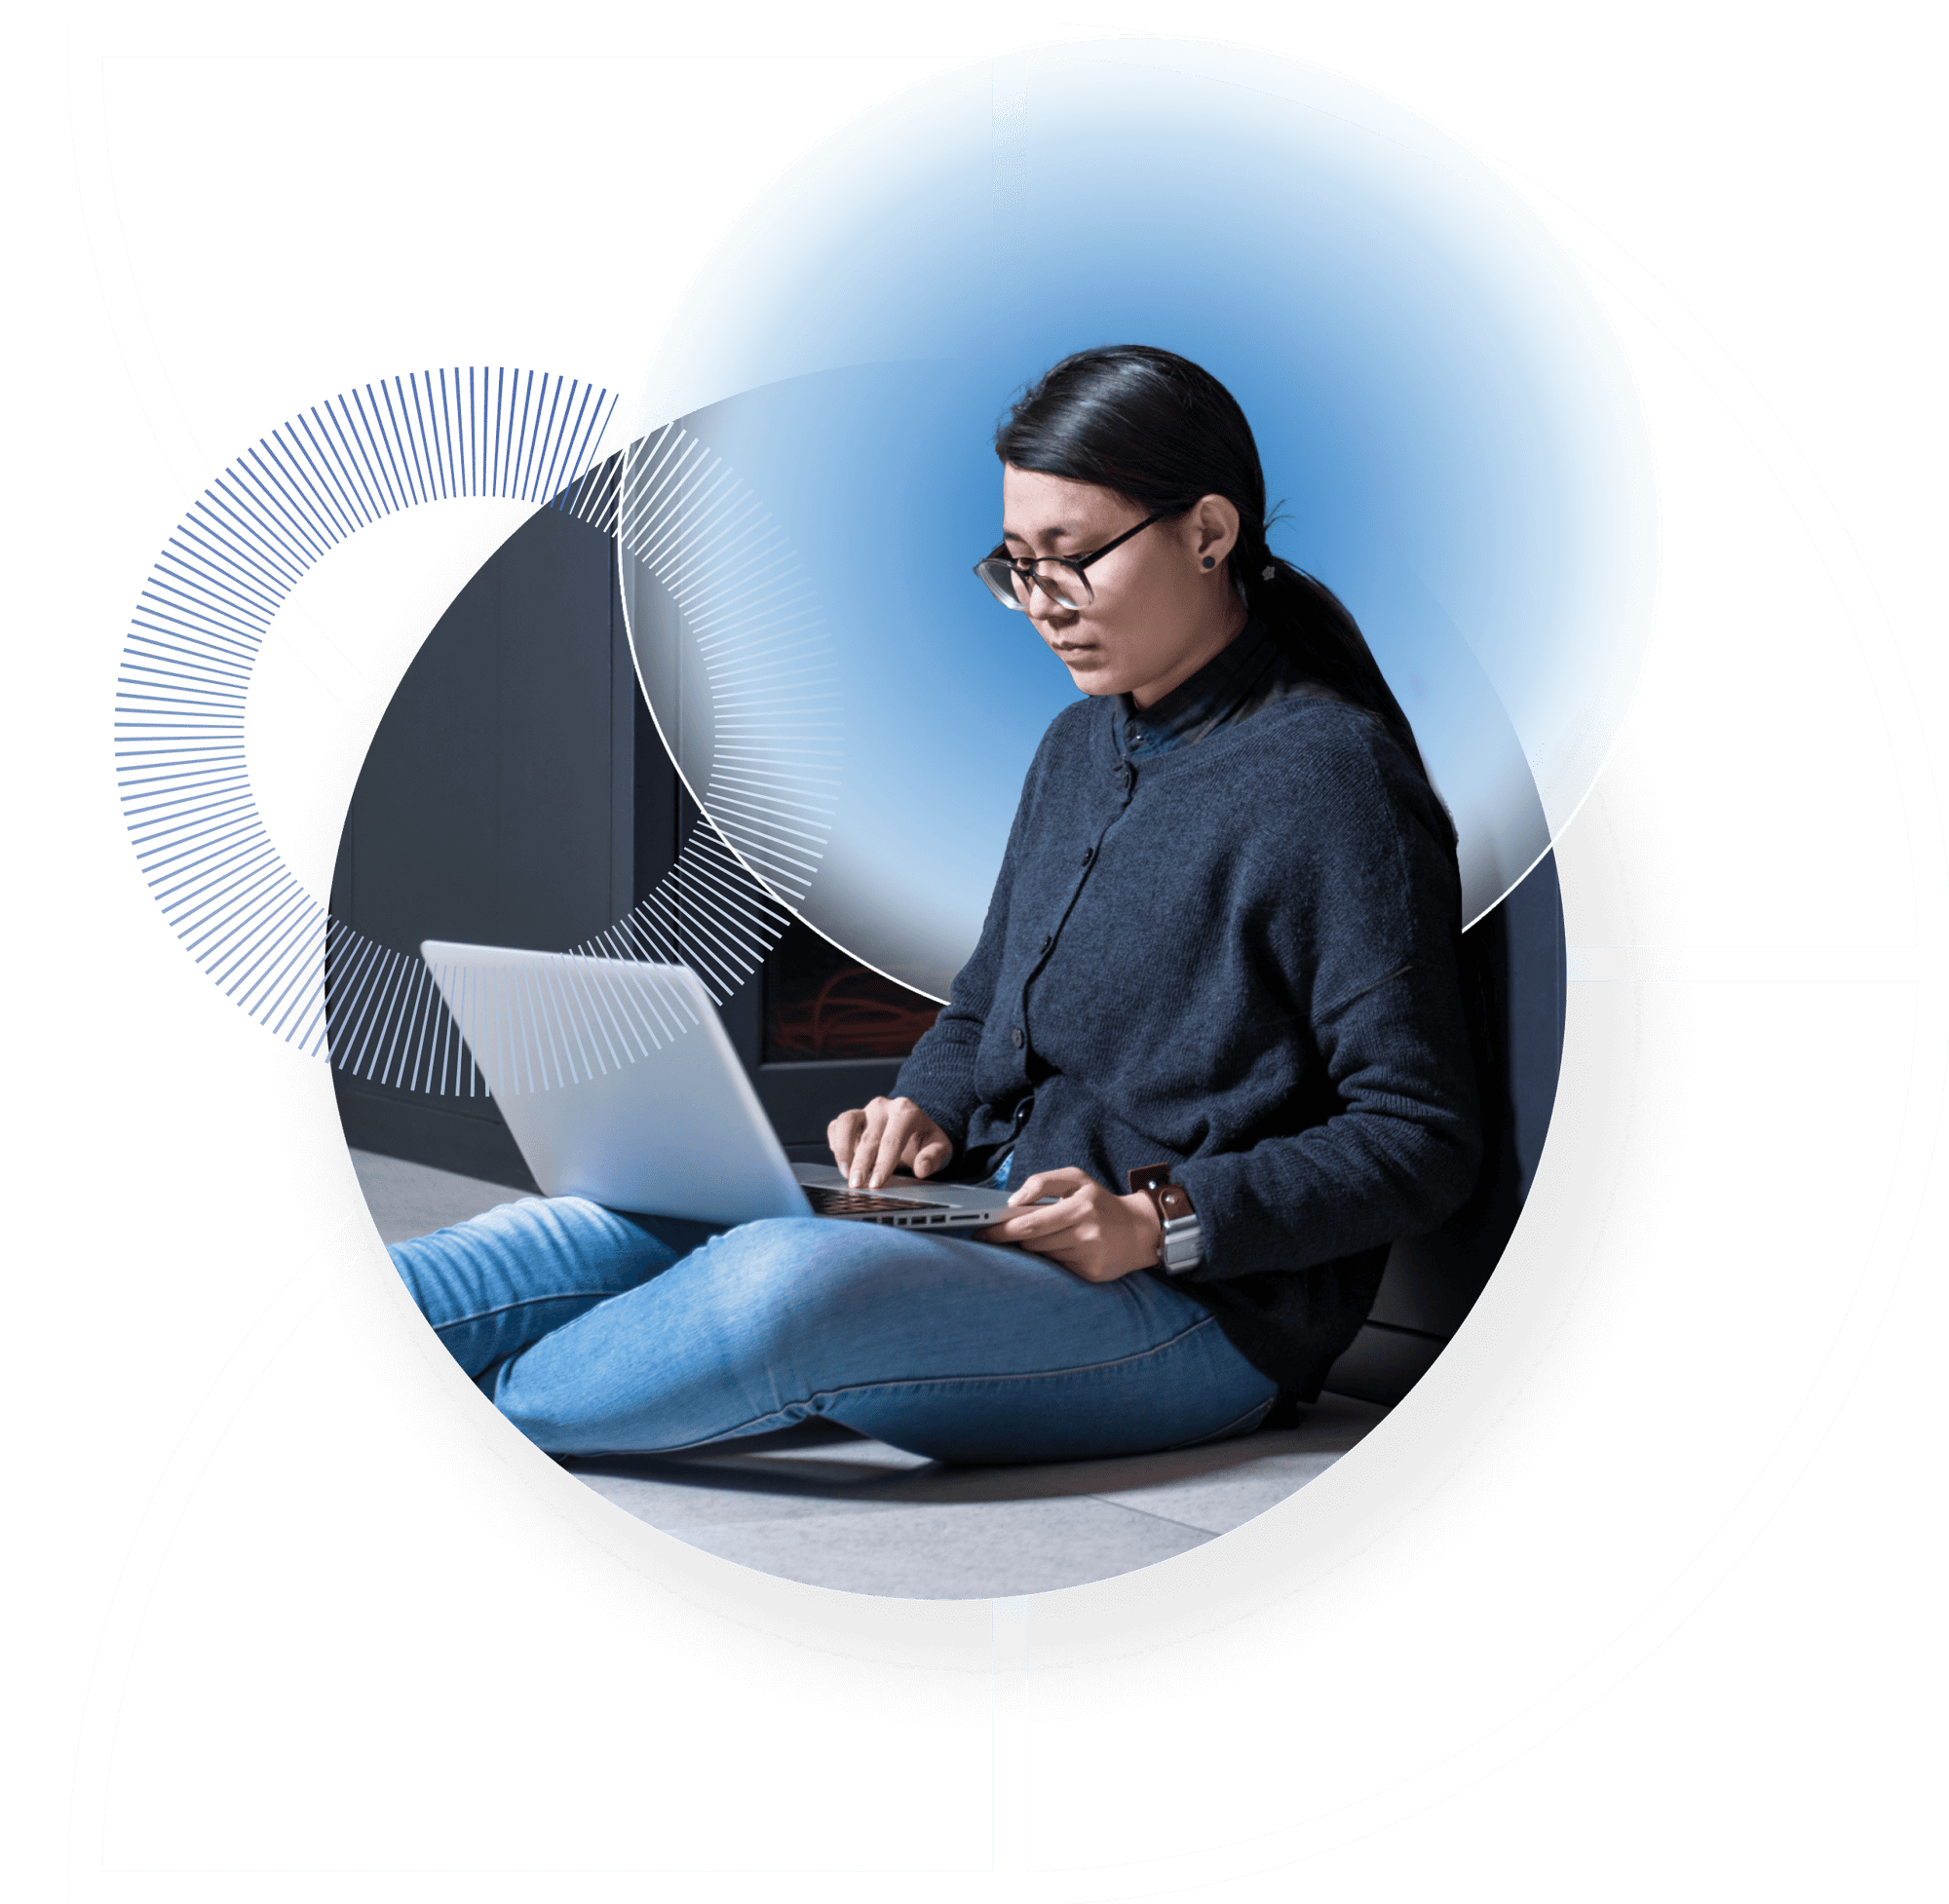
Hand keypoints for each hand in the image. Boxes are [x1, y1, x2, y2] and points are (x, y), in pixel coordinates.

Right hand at [828, 1096, 952, 1187]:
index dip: (883, 1163)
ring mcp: (865, 1111)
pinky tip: (842, 1162)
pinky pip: (836, 1126)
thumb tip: (922, 1168)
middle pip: (869, 1137)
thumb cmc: (924, 1139)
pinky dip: (835, 1144)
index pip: (893, 1138)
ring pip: (846, 1123)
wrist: (913, 1126)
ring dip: (843, 1150)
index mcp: (906, 1111)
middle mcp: (883, 1107)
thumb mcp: (938, 1146)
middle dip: (862, 1164)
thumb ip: (933, 1156)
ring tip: (846, 1174)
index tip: (877, 1183)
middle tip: (858, 1186)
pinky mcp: (851, 1118)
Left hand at [976, 1167, 1162, 1282]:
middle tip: (991, 1237)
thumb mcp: (1077, 1179)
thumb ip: (1043, 1182)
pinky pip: (1058, 1267)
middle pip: (1032, 1242)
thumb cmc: (1100, 1203)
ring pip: (1043, 1255)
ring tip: (1043, 1236)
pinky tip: (1063, 1248)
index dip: (1002, 1229)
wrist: (1139, 1230)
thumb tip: (1014, 1201)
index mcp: (1080, 1206)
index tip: (981, 1230)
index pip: (1031, 1222)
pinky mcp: (1091, 1273)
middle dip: (1010, 1239)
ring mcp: (1090, 1255)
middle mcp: (1087, 1232)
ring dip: (1034, 1247)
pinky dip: (1053, 1258)